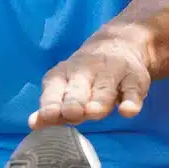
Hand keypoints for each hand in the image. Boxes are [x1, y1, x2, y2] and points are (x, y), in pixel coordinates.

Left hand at [30, 42, 150, 128]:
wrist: (119, 43)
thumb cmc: (84, 78)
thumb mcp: (64, 87)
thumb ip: (51, 106)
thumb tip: (34, 124)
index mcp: (64, 75)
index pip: (54, 90)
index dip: (51, 104)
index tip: (48, 116)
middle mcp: (86, 72)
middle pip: (78, 89)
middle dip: (74, 102)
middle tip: (71, 114)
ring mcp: (112, 74)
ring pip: (105, 89)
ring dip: (100, 101)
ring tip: (95, 113)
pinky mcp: (134, 78)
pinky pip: (133, 90)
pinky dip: (131, 101)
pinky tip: (128, 111)